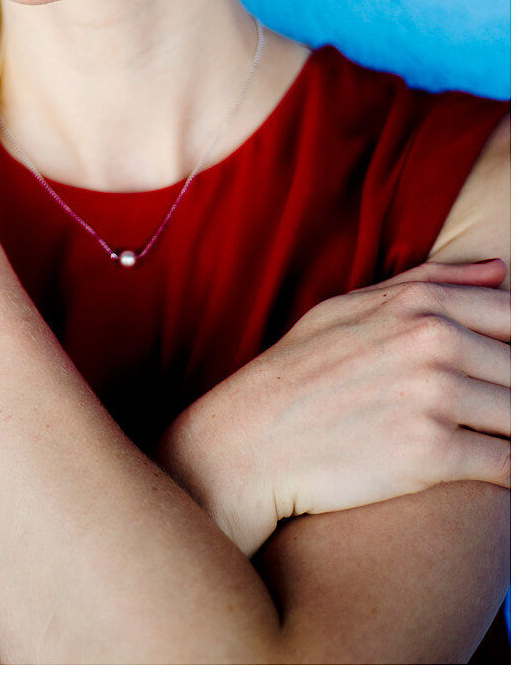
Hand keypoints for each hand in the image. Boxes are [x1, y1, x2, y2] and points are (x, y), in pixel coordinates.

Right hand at [157, 260, 509, 556]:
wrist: (250, 442)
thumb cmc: (299, 373)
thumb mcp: (351, 308)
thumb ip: (430, 283)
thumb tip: (501, 271)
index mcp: (420, 305)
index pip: (514, 316)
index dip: (518, 346)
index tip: (499, 373)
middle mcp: (434, 343)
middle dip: (515, 391)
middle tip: (490, 407)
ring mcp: (434, 396)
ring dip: (514, 429)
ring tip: (487, 435)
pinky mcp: (432, 453)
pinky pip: (509, 464)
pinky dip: (512, 471)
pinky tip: (491, 469)